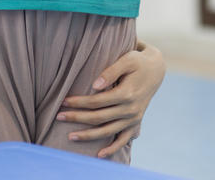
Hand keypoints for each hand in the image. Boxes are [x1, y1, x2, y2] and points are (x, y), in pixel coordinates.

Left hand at [56, 40, 164, 157]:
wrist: (155, 70)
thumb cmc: (137, 62)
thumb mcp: (126, 60)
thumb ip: (110, 72)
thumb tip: (95, 85)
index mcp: (126, 93)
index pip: (97, 102)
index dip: (79, 103)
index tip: (64, 101)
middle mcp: (130, 109)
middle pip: (98, 118)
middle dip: (77, 118)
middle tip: (59, 117)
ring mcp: (133, 118)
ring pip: (107, 131)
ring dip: (88, 136)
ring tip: (70, 136)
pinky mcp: (135, 122)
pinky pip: (123, 139)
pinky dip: (112, 148)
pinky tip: (99, 154)